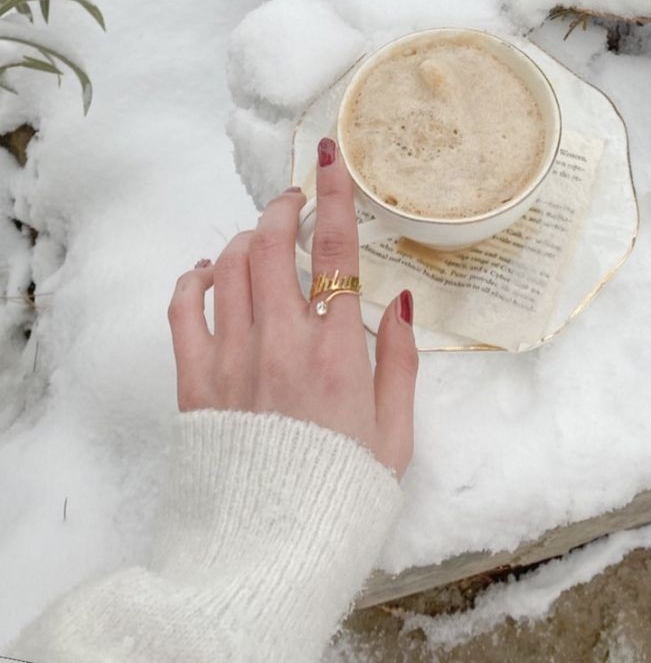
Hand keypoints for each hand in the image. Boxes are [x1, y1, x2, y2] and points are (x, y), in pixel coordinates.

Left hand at [167, 138, 417, 476]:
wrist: (269, 556)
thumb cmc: (339, 497)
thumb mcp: (395, 436)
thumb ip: (401, 362)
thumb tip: (401, 301)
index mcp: (339, 355)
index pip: (337, 253)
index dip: (334, 196)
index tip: (329, 159)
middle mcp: (283, 344)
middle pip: (275, 245)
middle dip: (284, 207)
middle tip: (294, 200)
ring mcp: (233, 360)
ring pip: (232, 266)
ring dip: (248, 239)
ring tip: (262, 241)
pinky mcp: (195, 382)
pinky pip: (185, 308)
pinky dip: (196, 278)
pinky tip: (210, 272)